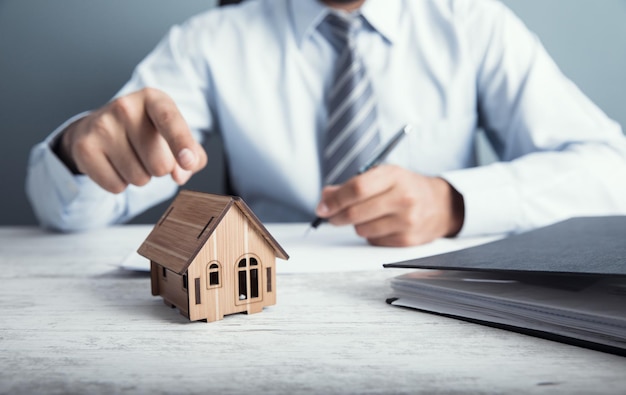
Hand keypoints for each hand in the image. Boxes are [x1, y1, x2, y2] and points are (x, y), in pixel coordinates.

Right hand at [56, 88, 206, 192]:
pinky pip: (116, 186)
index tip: (188, 161)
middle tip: (148, 154)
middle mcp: (125, 106)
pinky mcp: (84, 147)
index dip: (181, 143)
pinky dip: (119, 183)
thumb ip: (193, 155)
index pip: (169, 120)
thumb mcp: (175, 135)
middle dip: (160, 169)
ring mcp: (101, 125)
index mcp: (153, 99)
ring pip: (139, 178)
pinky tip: (113, 164)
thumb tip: (180, 175)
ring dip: (140, 176)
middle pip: (159, 163)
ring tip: (129, 156)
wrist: (98, 129)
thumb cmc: (146, 132)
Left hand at [315, 165, 463, 246]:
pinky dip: (371, 234)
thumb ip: (353, 184)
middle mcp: (403, 198)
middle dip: (336, 216)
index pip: (357, 189)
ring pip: (362, 230)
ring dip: (357, 225)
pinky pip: (374, 241)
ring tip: (368, 216)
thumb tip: (325, 197)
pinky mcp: (408, 240)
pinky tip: (381, 225)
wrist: (441, 205)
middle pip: (356, 213)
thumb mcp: (383, 176)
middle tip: (330, 216)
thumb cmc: (405, 187)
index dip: (335, 199)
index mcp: (394, 176)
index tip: (322, 206)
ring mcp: (407, 221)